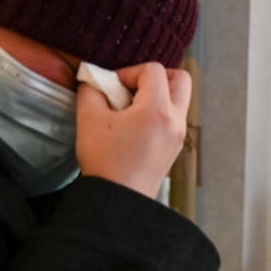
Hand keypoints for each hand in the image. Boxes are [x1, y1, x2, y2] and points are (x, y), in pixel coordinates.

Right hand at [75, 62, 191, 198]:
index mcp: (158, 111)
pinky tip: (133, 126)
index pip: (154, 70)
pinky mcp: (175, 148)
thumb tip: (95, 80)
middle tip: (131, 89)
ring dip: (157, 95)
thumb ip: (91, 90)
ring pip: (179, 99)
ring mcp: (179, 136)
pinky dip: (157, 113)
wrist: (119, 201)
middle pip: (181, 79)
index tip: (112, 88)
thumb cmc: (106, 162)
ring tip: (129, 109)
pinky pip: (173, 118)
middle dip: (155, 77)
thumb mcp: (89, 119)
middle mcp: (176, 121)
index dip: (129, 72)